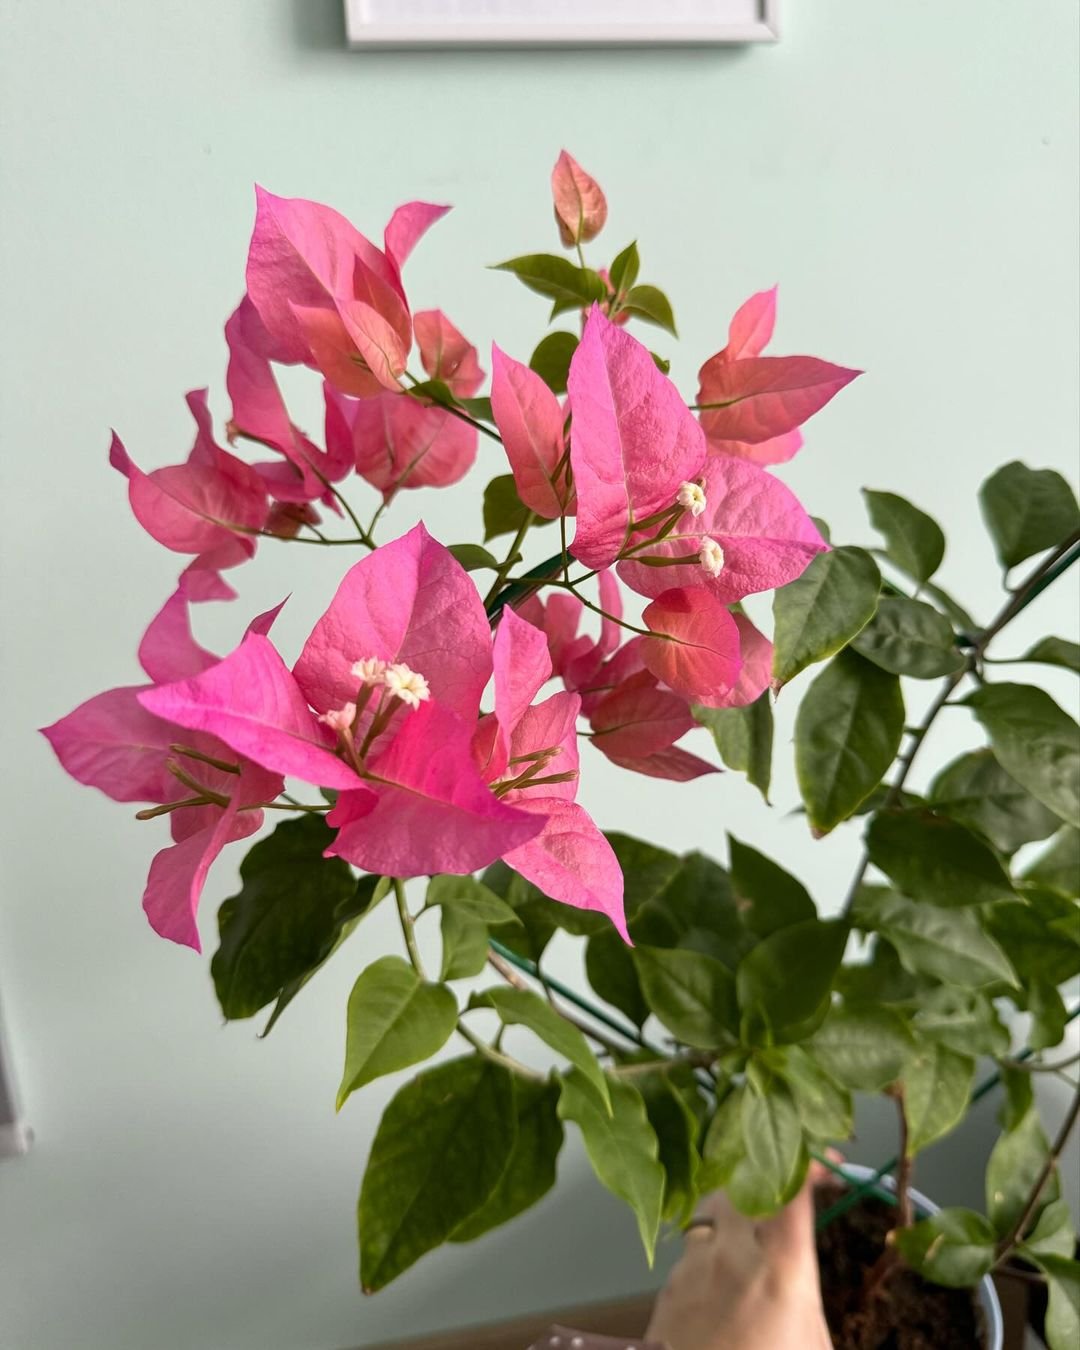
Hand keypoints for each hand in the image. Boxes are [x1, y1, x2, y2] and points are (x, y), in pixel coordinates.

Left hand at [644, 1174, 831, 1349]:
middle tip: (790, 1183)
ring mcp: (695, 1264)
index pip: (793, 1185)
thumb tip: (818, 1295)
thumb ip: (816, 1310)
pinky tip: (727, 1268)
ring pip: (713, 1204)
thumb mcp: (815, 1347)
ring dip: (737, 1200)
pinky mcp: (669, 1285)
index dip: (810, 1163)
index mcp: (782, 1268)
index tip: (827, 1164)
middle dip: (768, 1170)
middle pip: (746, 1177)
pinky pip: (693, 1243)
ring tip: (758, 1218)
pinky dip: (712, 1241)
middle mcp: (734, 1252)